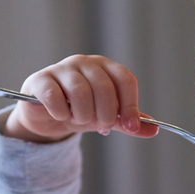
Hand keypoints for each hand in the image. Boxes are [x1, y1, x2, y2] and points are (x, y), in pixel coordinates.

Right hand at [4, 55, 158, 142]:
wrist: (48, 118)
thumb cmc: (81, 111)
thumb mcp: (107, 118)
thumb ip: (128, 122)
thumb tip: (154, 130)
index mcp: (104, 67)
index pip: (125, 79)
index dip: (131, 105)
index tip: (130, 127)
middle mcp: (84, 63)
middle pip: (104, 87)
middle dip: (106, 114)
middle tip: (101, 127)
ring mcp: (61, 69)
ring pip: (80, 91)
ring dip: (82, 115)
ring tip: (78, 120)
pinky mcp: (40, 80)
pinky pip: (54, 96)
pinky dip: (61, 112)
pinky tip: (60, 115)